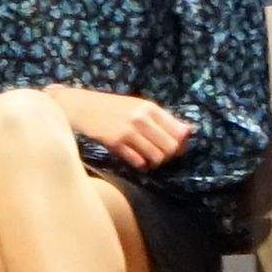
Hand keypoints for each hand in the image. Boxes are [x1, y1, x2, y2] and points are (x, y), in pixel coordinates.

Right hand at [67, 88, 194, 170]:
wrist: (83, 107)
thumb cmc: (113, 107)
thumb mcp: (139, 106)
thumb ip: (162, 118)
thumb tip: (189, 131)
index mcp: (150, 108)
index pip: (179, 131)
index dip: (181, 144)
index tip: (175, 148)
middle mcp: (141, 118)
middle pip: (171, 147)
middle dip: (169, 156)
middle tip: (161, 156)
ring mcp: (128, 131)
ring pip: (156, 157)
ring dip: (155, 162)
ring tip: (148, 159)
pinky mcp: (115, 143)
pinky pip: (138, 162)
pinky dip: (141, 164)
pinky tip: (136, 160)